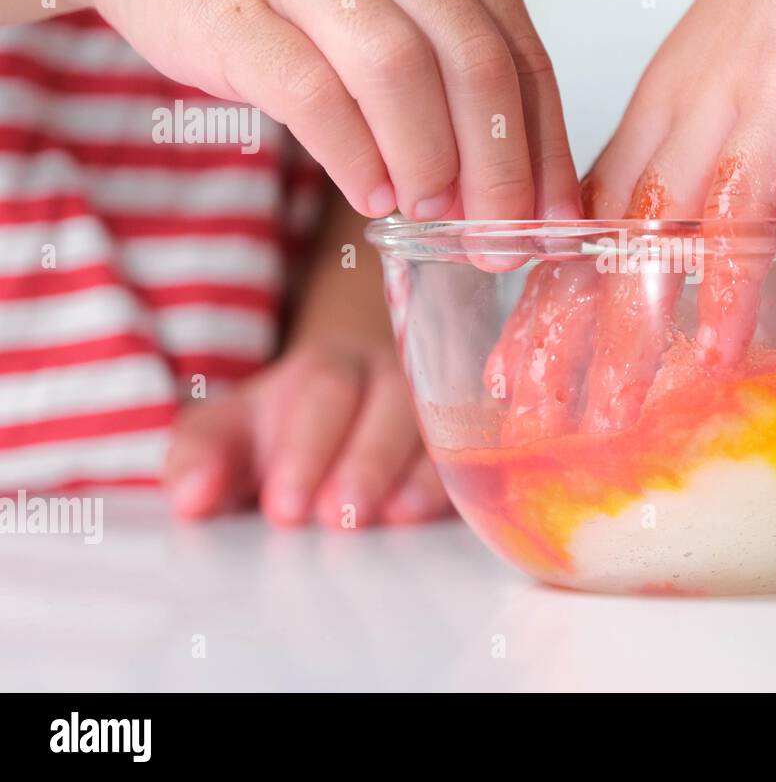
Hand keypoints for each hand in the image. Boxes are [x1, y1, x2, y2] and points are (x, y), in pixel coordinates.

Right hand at [61, 0, 578, 220]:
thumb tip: (511, 186)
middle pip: (475, 65)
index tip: (552, 218)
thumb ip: (451, 65)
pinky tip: (371, 195)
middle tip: (498, 238)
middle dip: (500, 170)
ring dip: (428, 162)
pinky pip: (312, 93)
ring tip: (431, 215)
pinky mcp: (232, 1)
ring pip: (400, 72)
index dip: (546, 149)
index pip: (522, 53)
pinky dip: (354, 158)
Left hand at [163, 340, 450, 527]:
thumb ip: (201, 455)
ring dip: (416, 474)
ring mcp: (437, 408)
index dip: (307, 446)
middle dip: (364, 460)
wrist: (349, 414)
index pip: (324, 390)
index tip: (283, 507)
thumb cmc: (284, 431)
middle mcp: (392, 377)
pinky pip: (475, 453)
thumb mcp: (232, 434)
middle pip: (388, 401)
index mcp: (329, 368)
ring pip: (437, 424)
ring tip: (395, 518)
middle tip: (337, 515)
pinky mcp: (469, 444)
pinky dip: (455, 484)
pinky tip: (436, 515)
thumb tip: (189, 497)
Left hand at [490, 0, 775, 438]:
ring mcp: (715, 116)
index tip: (523, 360)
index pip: (587, 222)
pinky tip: (710, 355)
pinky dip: (722, 288)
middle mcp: (671, 122)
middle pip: (594, 241)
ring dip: (623, 333)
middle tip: (527, 407)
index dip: (554, 295)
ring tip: (605, 412)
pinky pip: (737, 215)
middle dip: (558, 331)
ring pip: (647, 239)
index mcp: (668, 120)